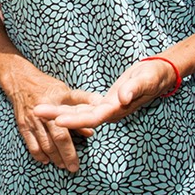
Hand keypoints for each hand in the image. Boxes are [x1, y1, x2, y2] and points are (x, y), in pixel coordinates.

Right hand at [0, 66, 97, 173]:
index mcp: (56, 104)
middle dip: (65, 156)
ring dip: (53, 157)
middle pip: (56, 140)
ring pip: (44, 144)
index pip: (66, 129)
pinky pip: (30, 144)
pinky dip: (38, 154)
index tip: (78, 158)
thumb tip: (90, 132)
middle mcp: (43, 114)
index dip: (71, 147)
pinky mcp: (23, 125)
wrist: (21, 80)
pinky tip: (45, 160)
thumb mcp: (66, 93)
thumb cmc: (47, 86)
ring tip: (62, 165)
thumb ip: (80, 111)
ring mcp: (32, 121)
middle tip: (73, 168)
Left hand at [32, 58, 178, 140]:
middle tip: (35, 111)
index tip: (57, 121)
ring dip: (58, 112)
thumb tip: (123, 98)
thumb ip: (135, 89)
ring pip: (78, 113)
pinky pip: (82, 108)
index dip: (74, 120)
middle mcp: (109, 112)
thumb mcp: (146, 79)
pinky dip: (67, 108)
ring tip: (37, 108)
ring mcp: (105, 108)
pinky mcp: (103, 102)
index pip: (92, 118)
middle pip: (79, 118)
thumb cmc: (154, 75)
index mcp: (117, 109)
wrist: (158, 74)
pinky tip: (53, 106)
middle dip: (57, 116)